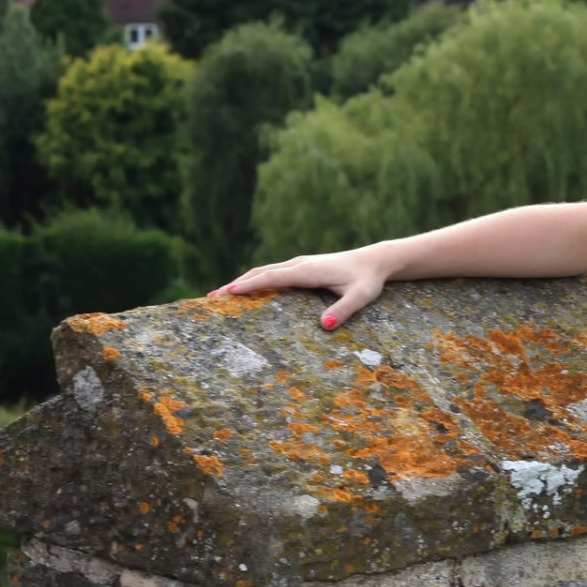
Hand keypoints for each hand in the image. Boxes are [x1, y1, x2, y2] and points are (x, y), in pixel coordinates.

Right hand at [210, 249, 388, 330]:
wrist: (376, 261)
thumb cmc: (368, 280)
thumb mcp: (361, 297)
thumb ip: (344, 310)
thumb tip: (323, 326)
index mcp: (308, 271)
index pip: (273, 276)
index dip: (250, 285)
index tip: (228, 293)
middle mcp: (300, 264)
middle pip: (261, 272)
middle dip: (236, 285)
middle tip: (210, 299)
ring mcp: (299, 264)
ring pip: (264, 271)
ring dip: (242, 281)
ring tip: (219, 295)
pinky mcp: (302, 267)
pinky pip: (273, 272)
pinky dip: (255, 280)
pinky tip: (246, 291)